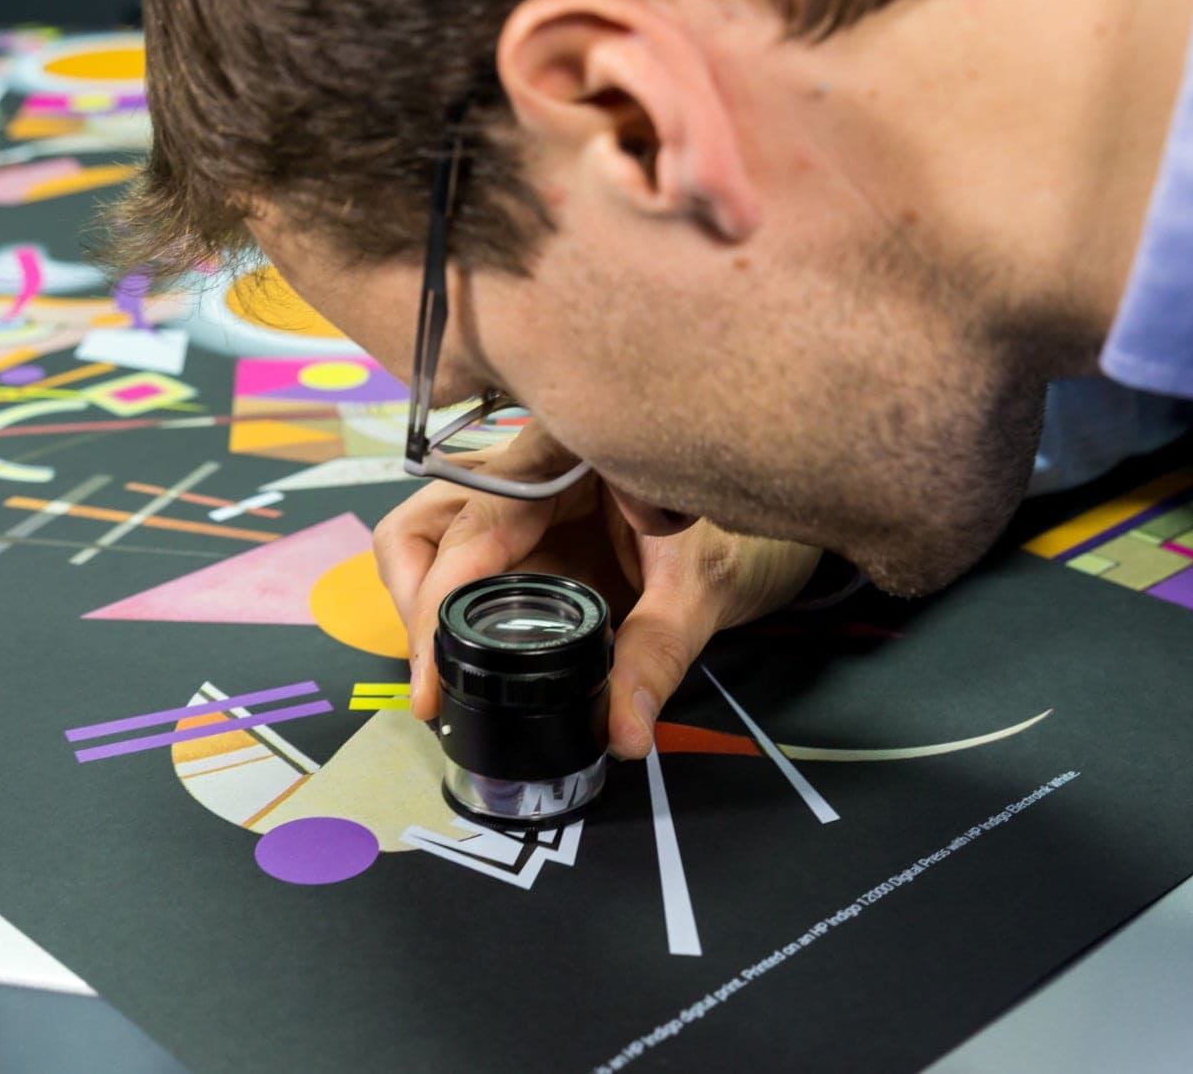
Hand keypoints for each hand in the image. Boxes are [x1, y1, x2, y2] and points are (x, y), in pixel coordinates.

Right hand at [372, 423, 823, 756]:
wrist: (777, 503)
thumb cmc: (741, 527)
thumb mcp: (703, 587)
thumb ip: (657, 657)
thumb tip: (618, 736)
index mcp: (561, 454)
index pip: (470, 525)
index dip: (438, 605)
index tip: (436, 679)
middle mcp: (524, 465)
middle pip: (421, 522)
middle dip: (415, 605)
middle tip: (439, 681)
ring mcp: (516, 497)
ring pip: (425, 535)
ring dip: (422, 602)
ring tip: (450, 671)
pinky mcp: (522, 530)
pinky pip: (461, 557)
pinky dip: (451, 605)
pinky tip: (475, 655)